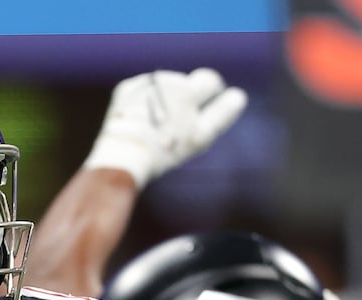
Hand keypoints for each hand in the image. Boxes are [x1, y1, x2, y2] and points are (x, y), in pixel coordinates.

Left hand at [82, 67, 247, 189]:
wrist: (123, 155)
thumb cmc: (165, 151)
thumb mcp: (200, 137)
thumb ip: (221, 114)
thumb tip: (238, 96)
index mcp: (190, 94)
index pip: (211, 81)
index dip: (214, 94)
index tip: (217, 102)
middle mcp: (170, 83)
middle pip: (194, 81)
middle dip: (195, 94)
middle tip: (185, 118)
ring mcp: (148, 83)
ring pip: (168, 86)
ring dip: (168, 99)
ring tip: (158, 126)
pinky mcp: (128, 87)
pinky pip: (145, 90)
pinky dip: (146, 101)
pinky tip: (141, 120)